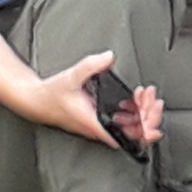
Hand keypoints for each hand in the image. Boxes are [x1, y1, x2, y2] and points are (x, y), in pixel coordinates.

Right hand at [35, 53, 162, 148]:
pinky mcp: (101, 119)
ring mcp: (101, 124)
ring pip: (130, 127)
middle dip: (148, 116)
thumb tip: (109, 57)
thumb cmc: (52, 94)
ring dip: (143, 112)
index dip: (143, 129)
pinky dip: (134, 109)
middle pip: (134, 132)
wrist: (38, 101)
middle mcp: (100, 127)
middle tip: (152, 98)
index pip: (125, 135)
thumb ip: (91, 65)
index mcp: (94, 122)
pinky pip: (123, 120)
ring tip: (147, 95)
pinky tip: (136, 97)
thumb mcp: (71, 76)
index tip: (150, 112)